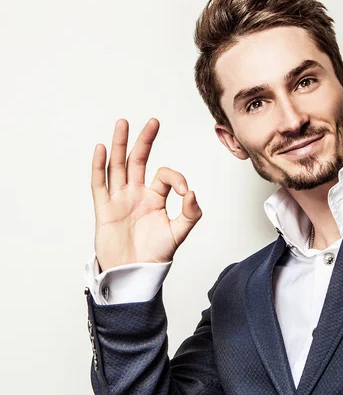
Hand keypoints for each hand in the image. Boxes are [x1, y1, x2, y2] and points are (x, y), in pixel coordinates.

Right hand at [91, 118, 201, 271]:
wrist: (134, 272)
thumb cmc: (155, 255)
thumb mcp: (179, 233)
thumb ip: (191, 214)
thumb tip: (193, 192)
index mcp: (155, 198)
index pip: (165, 176)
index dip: (177, 179)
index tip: (187, 194)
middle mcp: (136, 194)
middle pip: (139, 161)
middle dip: (145, 141)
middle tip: (153, 122)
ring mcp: (119, 199)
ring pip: (118, 166)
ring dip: (120, 145)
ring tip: (122, 124)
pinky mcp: (104, 209)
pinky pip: (99, 184)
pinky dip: (99, 166)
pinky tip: (101, 149)